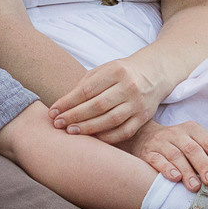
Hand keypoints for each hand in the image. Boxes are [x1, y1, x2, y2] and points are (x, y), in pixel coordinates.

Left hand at [47, 57, 165, 142]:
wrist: (154, 74)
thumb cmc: (122, 73)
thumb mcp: (104, 70)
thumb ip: (85, 84)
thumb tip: (63, 105)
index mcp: (116, 71)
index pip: (87, 90)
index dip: (68, 102)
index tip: (53, 111)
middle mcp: (129, 87)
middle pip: (97, 106)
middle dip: (74, 116)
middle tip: (58, 123)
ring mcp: (138, 104)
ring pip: (110, 120)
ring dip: (88, 128)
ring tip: (70, 132)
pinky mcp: (144, 118)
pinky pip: (124, 132)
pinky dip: (107, 137)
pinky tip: (92, 138)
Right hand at [125, 120, 207, 186]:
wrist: (142, 137)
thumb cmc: (177, 146)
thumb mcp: (193, 144)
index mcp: (193, 130)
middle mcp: (177, 134)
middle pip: (193, 149)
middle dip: (204, 166)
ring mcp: (161, 142)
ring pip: (176, 156)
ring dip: (187, 172)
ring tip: (195, 186)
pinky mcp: (147, 152)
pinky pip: (157, 160)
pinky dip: (166, 169)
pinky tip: (174, 178)